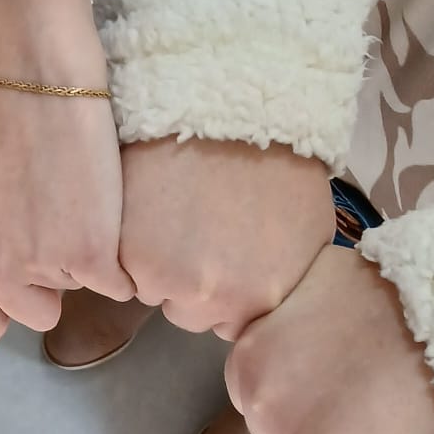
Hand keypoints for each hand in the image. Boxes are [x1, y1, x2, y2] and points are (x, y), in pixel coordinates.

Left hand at [0, 0, 133, 346]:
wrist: (35, 81)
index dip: (6, 304)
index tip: (24, 279)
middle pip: (36, 315)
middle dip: (50, 281)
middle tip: (54, 221)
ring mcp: (43, 270)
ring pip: (78, 292)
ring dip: (84, 258)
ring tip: (74, 200)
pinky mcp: (90, 258)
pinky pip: (117, 284)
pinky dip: (119, 257)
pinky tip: (103, 208)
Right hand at [119, 139, 331, 340]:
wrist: (232, 106)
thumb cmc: (278, 159)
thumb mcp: (310, 230)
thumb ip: (285, 280)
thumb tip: (269, 301)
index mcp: (260, 300)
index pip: (231, 327)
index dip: (226, 293)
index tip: (226, 256)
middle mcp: (213, 300)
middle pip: (189, 314)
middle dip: (190, 282)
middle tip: (197, 231)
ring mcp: (166, 279)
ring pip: (152, 291)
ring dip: (157, 263)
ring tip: (174, 214)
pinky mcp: (127, 254)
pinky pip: (123, 267)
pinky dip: (130, 243)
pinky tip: (151, 208)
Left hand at [228, 245, 433, 433]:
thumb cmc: (390, 292)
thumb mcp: (311, 283)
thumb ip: (274, 317)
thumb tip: (259, 329)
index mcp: (247, 362)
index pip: (261, 400)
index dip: (302, 392)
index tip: (337, 376)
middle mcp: (261, 406)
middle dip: (318, 424)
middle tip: (366, 392)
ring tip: (384, 409)